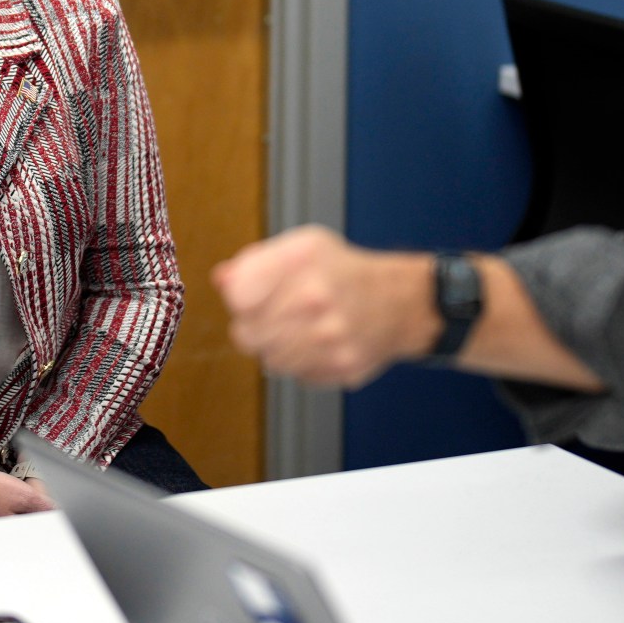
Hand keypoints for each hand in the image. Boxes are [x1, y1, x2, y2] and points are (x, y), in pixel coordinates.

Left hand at [212, 225, 438, 387]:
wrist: (401, 302)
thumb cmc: (346, 272)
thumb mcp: (303, 248)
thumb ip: (257, 262)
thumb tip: (222, 279)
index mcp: (302, 260)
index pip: (237, 296)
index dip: (239, 299)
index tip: (250, 297)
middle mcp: (315, 297)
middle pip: (246, 334)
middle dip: (254, 327)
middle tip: (276, 316)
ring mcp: (329, 336)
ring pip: (269, 359)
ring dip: (277, 348)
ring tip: (299, 330)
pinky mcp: (341, 365)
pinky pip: (296, 374)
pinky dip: (300, 364)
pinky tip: (317, 344)